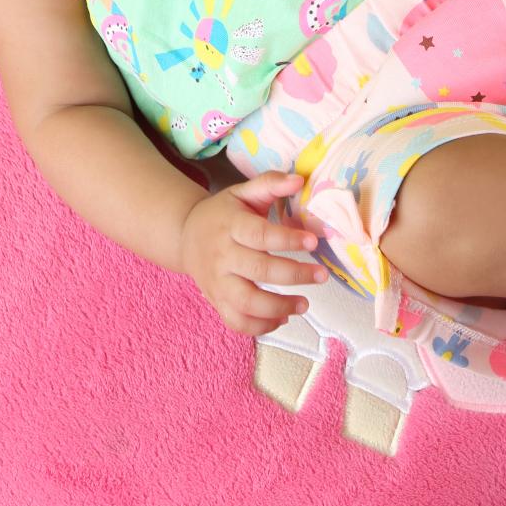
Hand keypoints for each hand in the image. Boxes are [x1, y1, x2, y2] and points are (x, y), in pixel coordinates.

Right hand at [179, 170, 325, 335]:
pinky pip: (237, 322)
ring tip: (304, 304)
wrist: (185, 235)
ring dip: (279, 307)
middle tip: (321, 276)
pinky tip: (282, 318)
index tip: (313, 242)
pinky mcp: (216, 301)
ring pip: (247, 303)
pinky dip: (261, 326)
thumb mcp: (242, 193)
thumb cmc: (223, 213)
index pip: (260, 234)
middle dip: (294, 275)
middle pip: (258, 271)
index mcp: (230, 224)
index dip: (287, 239)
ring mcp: (217, 282)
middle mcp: (222, 255)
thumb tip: (299, 180)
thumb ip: (270, 184)